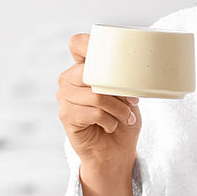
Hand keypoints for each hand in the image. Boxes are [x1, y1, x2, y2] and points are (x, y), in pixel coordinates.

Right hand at [57, 33, 142, 173]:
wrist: (115, 152)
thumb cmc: (122, 120)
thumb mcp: (128, 96)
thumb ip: (123, 81)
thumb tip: (128, 74)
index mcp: (84, 67)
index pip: (78, 43)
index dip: (89, 43)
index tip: (110, 52)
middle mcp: (69, 79)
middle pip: (92, 72)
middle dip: (118, 89)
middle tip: (132, 101)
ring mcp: (64, 97)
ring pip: (97, 95)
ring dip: (118, 109)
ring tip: (125, 117)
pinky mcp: (66, 115)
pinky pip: (94, 112)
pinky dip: (110, 121)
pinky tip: (110, 126)